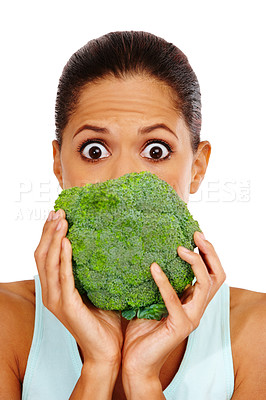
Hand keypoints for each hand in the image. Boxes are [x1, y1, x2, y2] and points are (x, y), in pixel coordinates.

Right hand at [34, 209, 122, 368]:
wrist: (107, 351)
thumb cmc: (104, 321)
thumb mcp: (98, 289)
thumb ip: (94, 271)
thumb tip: (106, 246)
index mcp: (56, 289)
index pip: (46, 256)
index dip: (48, 235)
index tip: (57, 214)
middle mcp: (51, 293)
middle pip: (42, 255)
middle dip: (48, 231)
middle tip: (58, 211)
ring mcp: (56, 300)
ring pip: (49, 263)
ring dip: (54, 239)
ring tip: (61, 220)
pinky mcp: (67, 307)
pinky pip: (64, 278)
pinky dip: (63, 259)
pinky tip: (67, 242)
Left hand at [122, 231, 225, 381]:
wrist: (135, 362)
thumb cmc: (141, 330)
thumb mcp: (151, 299)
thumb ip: (157, 282)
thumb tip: (148, 254)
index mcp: (192, 301)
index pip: (211, 274)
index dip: (207, 254)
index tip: (195, 234)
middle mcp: (197, 308)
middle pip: (216, 276)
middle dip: (209, 253)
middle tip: (196, 235)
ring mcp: (191, 318)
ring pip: (206, 285)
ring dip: (195, 263)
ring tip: (179, 248)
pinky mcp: (180, 326)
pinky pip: (175, 300)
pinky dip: (164, 282)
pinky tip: (153, 268)